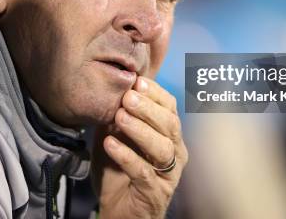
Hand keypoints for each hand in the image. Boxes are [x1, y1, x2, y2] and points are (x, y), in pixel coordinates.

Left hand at [91, 76, 187, 218]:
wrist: (119, 212)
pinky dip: (126, 155)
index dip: (156, 94)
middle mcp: (175, 153)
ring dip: (140, 129)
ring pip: (161, 147)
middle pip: (169, 125)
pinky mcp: (156, 193)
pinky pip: (143, 172)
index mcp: (169, 136)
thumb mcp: (116, 139)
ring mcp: (168, 174)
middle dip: (148, 108)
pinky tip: (110, 143)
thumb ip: (117, 118)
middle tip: (128, 97)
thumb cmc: (119, 174)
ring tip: (119, 117)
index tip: (138, 81)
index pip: (170, 108)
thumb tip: (112, 91)